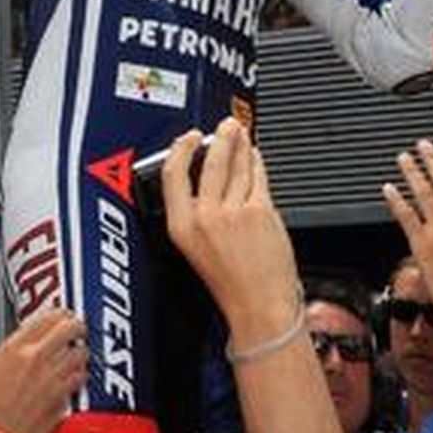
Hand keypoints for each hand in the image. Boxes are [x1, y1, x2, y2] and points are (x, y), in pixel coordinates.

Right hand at [0, 308, 86, 432]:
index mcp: (16, 348)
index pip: (49, 316)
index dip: (61, 313)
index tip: (62, 316)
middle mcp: (37, 359)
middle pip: (72, 328)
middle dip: (77, 326)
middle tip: (76, 330)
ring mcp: (51, 377)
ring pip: (81, 351)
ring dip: (80, 350)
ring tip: (75, 353)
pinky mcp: (61, 396)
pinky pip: (81, 376)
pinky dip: (81, 373)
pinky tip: (74, 375)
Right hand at [163, 118, 301, 345]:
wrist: (259, 306)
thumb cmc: (232, 285)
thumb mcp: (198, 249)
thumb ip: (200, 213)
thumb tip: (208, 178)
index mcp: (182, 228)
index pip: (172, 174)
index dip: (181, 149)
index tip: (189, 138)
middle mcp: (205, 218)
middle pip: (210, 162)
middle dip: (220, 137)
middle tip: (226, 126)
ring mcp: (234, 212)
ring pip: (236, 165)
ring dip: (240, 145)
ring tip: (241, 134)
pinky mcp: (260, 210)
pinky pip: (257, 176)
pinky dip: (257, 162)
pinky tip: (256, 157)